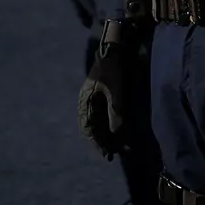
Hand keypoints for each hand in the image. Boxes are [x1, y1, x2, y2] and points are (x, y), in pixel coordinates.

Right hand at [78, 18, 142, 159]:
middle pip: (92, 127)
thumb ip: (115, 115)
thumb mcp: (115, 93)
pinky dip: (110, 125)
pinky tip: (119, 132)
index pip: (88, 128)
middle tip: (114, 154)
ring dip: (107, 135)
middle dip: (103, 141)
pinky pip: (103, 115)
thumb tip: (117, 136)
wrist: (113, 49)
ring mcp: (93, 98)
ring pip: (98, 122)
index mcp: (85, 102)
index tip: (107, 155)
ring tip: (119, 146)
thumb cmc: (112, 70)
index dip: (97, 143)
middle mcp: (87, 102)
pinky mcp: (102, 95)